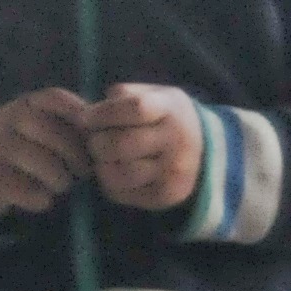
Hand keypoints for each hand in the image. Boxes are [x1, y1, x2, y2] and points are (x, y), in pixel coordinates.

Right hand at [0, 89, 92, 220]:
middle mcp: (8, 120)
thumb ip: (70, 123)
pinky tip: (40, 197)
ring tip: (60, 185)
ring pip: (49, 168)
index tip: (91, 135)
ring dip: (62, 182)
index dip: (80, 114)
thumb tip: (103, 133)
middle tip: (83, 172)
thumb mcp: (41, 125)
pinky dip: (43, 200)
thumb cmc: (24, 146)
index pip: (56, 98)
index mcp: (25, 103)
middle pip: (57, 136)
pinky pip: (33, 193)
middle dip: (78, 159)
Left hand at [82, 83, 204, 214]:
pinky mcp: (166, 195)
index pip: (135, 108)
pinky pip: (121, 193)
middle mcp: (177, 140)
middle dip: (96, 142)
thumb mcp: (152, 95)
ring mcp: (174, 171)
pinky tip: (115, 171)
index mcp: (171, 108)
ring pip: (119, 173)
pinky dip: (108, 182)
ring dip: (101, 165)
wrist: (204, 151)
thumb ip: (122, 97)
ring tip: (104, 157)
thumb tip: (86, 115)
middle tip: (94, 141)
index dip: (102, 113)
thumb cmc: (164, 118)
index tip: (85, 118)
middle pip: (120, 144)